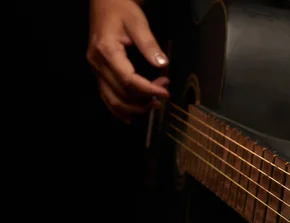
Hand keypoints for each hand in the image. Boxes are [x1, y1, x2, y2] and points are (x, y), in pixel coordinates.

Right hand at [86, 0, 169, 122]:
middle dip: (145, 98)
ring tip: (154, 104)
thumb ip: (150, 45)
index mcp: (106, 51)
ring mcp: (96, 70)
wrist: (105, 3)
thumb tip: (162, 64)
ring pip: (113, 100)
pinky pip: (106, 97)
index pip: (128, 80)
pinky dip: (119, 109)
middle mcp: (97, 64)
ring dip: (135, 107)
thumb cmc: (121, 9)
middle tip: (164, 92)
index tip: (165, 92)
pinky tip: (131, 116)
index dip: (148, 90)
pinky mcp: (99, 72)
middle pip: (122, 94)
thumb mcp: (138, 23)